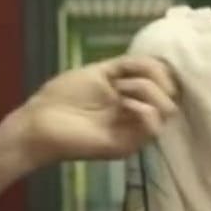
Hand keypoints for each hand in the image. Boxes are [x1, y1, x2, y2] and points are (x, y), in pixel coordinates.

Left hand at [8, 56, 177, 165]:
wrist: (39, 122)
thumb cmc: (63, 96)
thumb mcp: (100, 71)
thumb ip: (129, 66)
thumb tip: (160, 65)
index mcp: (131, 96)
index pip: (165, 81)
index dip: (160, 69)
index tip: (137, 65)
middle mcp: (136, 114)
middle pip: (171, 94)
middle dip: (153, 79)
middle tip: (123, 81)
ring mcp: (133, 131)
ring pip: (166, 110)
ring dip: (146, 91)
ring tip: (121, 92)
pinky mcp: (127, 145)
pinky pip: (153, 128)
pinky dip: (145, 110)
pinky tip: (125, 104)